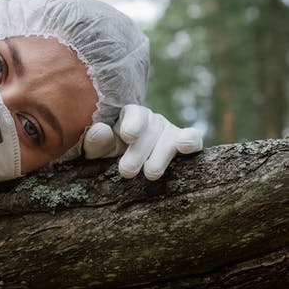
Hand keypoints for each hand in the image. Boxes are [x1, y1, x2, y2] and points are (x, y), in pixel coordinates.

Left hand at [83, 105, 202, 179]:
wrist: (129, 162)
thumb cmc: (111, 152)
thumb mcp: (99, 149)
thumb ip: (96, 141)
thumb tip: (101, 131)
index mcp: (129, 116)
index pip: (134, 114)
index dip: (133, 123)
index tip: (128, 136)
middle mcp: (151, 120)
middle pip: (150, 131)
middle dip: (139, 152)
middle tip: (127, 171)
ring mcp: (169, 131)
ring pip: (169, 139)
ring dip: (160, 156)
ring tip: (150, 174)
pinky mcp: (185, 142)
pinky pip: (192, 138)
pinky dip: (190, 141)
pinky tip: (184, 147)